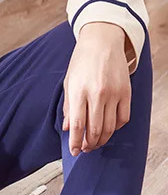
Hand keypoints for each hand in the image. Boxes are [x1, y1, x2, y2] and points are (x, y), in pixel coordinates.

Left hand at [63, 22, 130, 155]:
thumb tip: (68, 128)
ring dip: (102, 139)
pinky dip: (116, 128)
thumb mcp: (69, 81)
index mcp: (79, 90)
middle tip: (85, 149)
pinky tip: (108, 129)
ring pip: (110, 127)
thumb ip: (68, 106)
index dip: (76, 141)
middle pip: (95, 129)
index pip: (78, 124)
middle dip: (89, 143)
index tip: (74, 151)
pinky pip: (123, 118)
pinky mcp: (127, 93)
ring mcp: (114, 94)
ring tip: (95, 143)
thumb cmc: (81, 62)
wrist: (102, 43)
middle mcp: (97, 93)